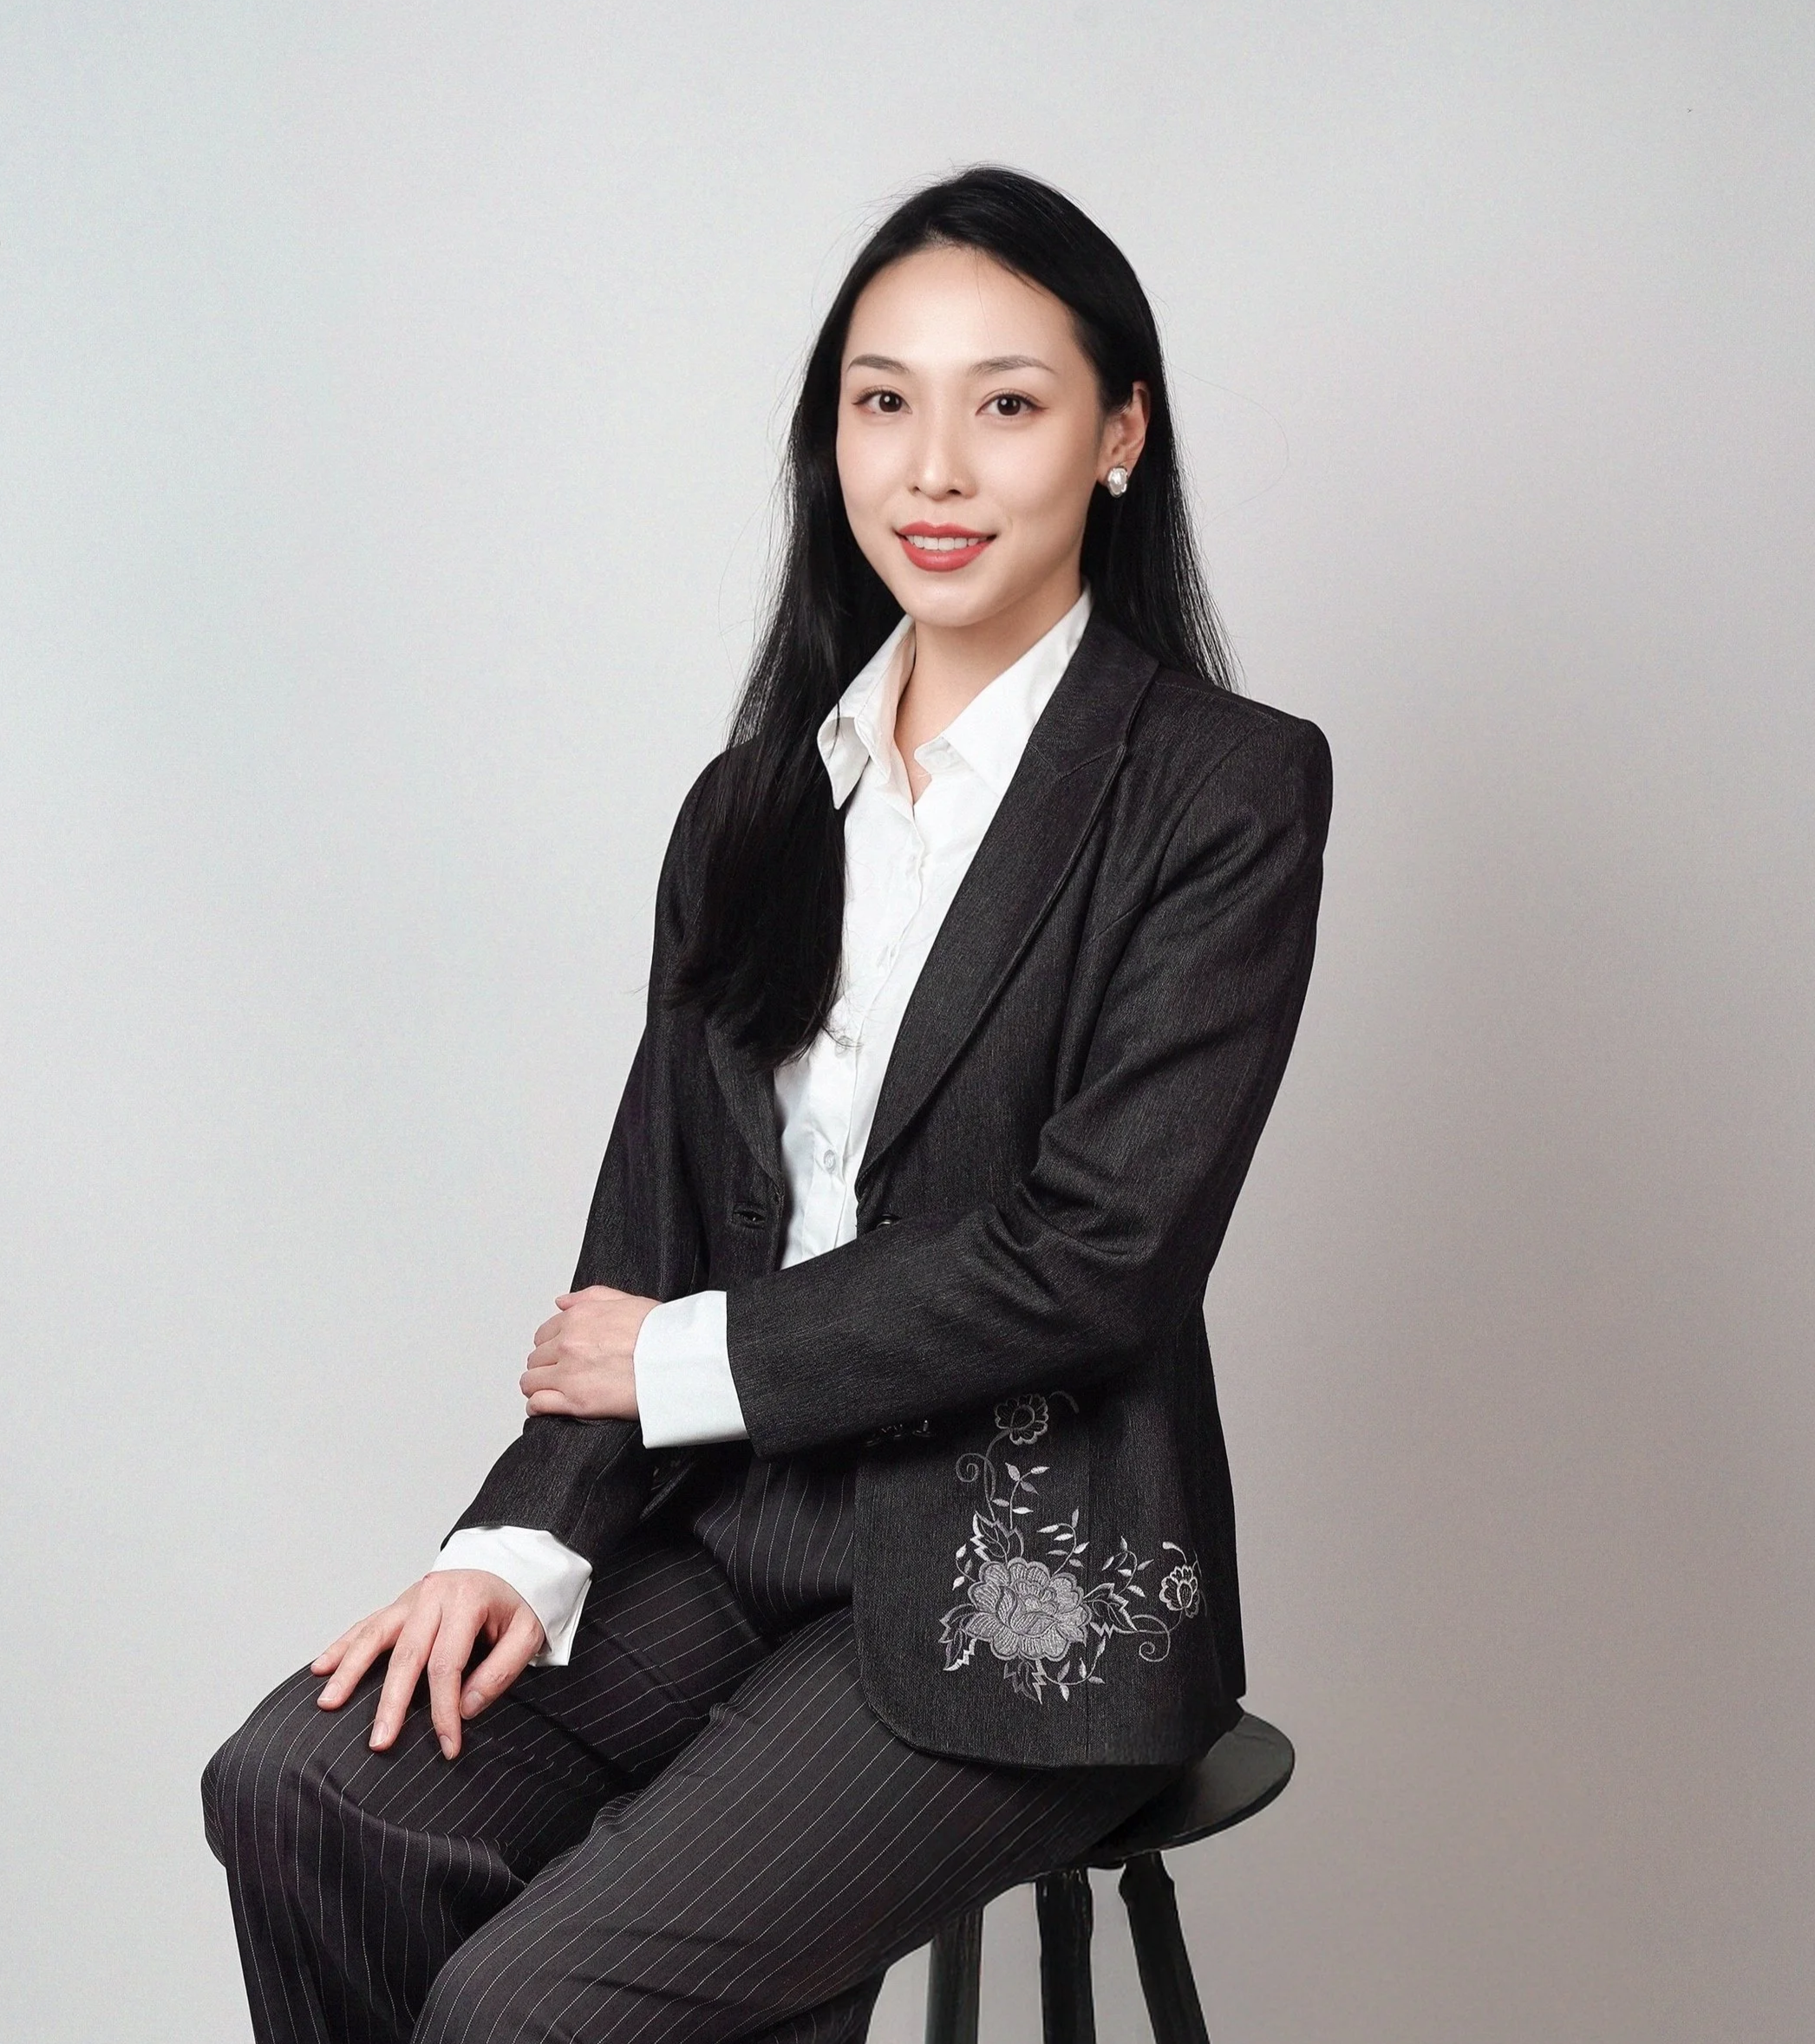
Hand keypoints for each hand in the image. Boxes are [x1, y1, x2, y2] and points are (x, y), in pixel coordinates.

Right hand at [310, 1571, 545, 1759]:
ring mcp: (412, 1598)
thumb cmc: (518, 1603)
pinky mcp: (401, 1604)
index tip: (448, 1745)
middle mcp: (434, 1596)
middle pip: (406, 1655)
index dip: (445, 1709)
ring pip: (374, 1635)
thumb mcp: (528, 1634)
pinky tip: (321, 1668)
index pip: (448, 1665)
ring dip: (350, 1671)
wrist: (511, 1565)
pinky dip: (342, 1646)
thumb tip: (466, 1707)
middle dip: (390, 1702)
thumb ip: (501, 1671)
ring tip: (328, 1703)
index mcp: (467, 1601)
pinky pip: (366, 1625)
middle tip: (379, 1742)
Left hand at [520, 1285, 655, 1419]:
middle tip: (563, 1373)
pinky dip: (537, 1407)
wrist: (677, 1361)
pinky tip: (544, 1407)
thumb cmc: (660, 1334)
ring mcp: (568, 1374)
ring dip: (539, 1385)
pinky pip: (538, 1404)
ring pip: (531, 1381)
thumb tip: (562, 1301)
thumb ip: (589, 1297)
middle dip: (546, 1365)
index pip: (544, 1334)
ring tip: (553, 1390)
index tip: (560, 1354)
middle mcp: (567, 1344)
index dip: (551, 1345)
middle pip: (536, 1358)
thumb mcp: (626, 1300)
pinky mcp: (575, 1402)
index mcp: (578, 1318)